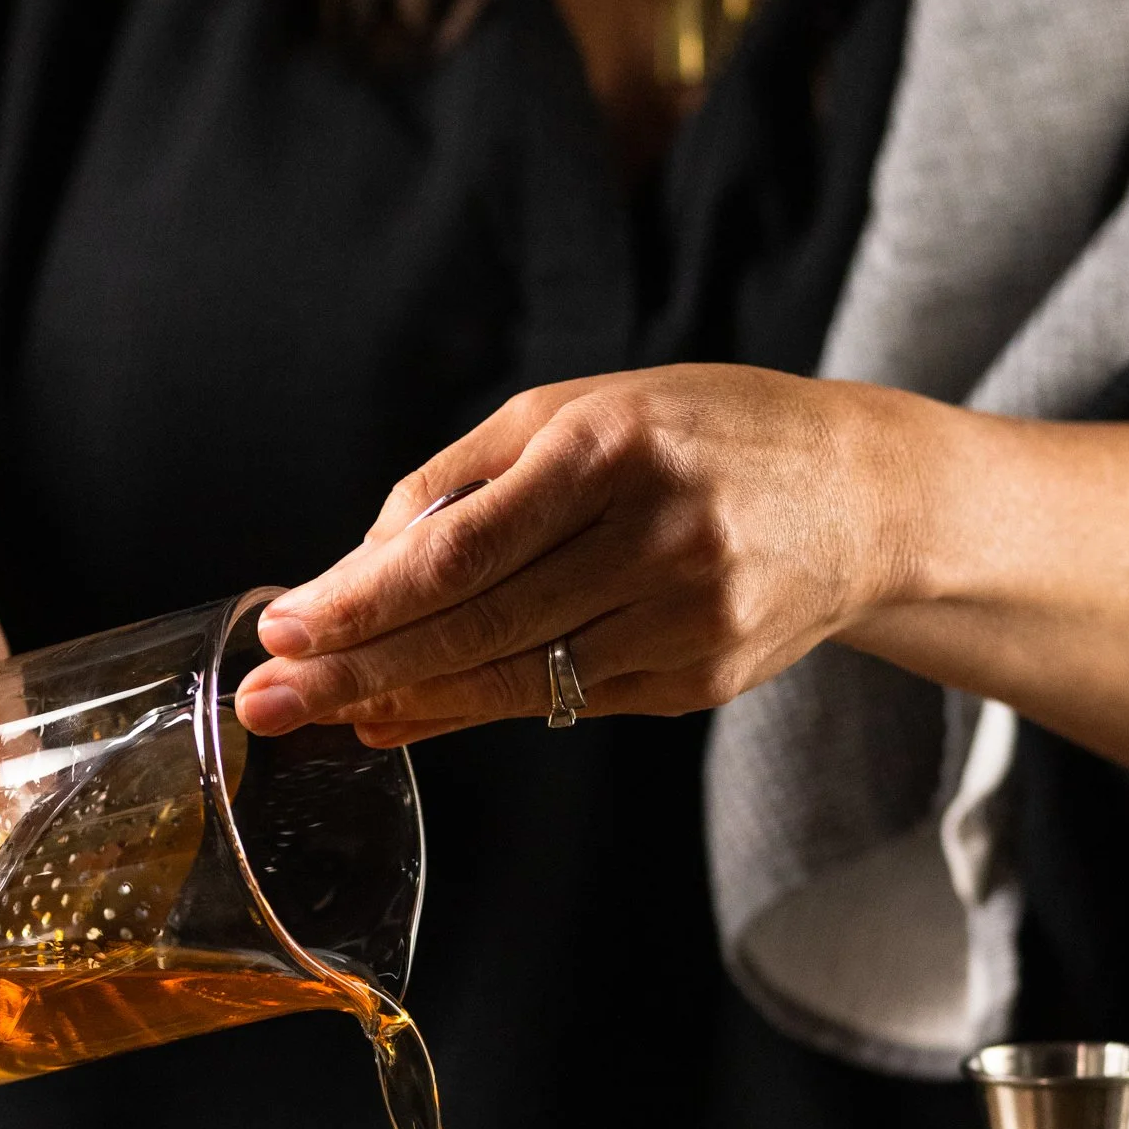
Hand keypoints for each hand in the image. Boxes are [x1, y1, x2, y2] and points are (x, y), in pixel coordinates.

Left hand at [235, 365, 912, 743]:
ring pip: (517, 681)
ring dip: (407, 703)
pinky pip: (568, 703)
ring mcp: (688, 621)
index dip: (362, 601)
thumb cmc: (698, 434)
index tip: (283, 631)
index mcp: (613, 448)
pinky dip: (480, 711)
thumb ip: (462, 482)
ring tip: (324, 713)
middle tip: (264, 705)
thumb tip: (353, 572)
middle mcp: (657, 537)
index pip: (459, 547)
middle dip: (358, 669)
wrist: (864, 494)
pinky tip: (413, 714)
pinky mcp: (704, 681)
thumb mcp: (579, 413)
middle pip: (476, 627)